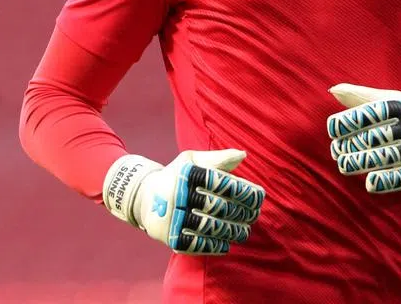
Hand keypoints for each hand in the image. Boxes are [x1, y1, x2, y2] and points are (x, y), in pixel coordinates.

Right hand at [103, 149, 265, 253]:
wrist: (142, 196)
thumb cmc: (176, 176)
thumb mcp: (192, 161)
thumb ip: (218, 159)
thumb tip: (243, 155)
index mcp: (186, 174)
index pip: (220, 182)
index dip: (242, 190)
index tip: (259, 196)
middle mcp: (178, 194)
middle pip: (216, 206)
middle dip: (240, 212)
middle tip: (255, 215)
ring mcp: (172, 217)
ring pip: (208, 226)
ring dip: (231, 230)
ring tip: (245, 231)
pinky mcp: (168, 235)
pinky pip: (194, 244)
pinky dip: (213, 245)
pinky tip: (226, 244)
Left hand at [327, 83, 400, 193]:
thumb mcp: (389, 101)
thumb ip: (360, 96)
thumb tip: (333, 90)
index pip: (373, 112)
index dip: (351, 120)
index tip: (332, 128)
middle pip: (377, 137)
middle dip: (352, 144)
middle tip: (336, 150)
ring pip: (386, 157)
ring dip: (361, 162)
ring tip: (343, 165)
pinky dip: (386, 181)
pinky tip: (369, 183)